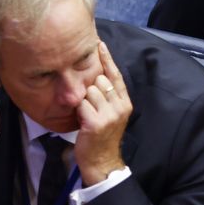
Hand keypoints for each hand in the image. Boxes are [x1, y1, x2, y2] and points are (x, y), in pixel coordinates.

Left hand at [74, 41, 132, 186]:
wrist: (102, 160)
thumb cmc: (102, 135)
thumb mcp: (111, 113)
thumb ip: (108, 95)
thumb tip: (97, 74)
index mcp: (124, 102)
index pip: (115, 75)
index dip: (107, 59)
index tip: (99, 44)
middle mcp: (120, 106)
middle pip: (98, 81)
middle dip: (90, 88)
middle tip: (90, 105)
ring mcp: (109, 115)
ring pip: (88, 91)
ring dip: (83, 101)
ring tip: (87, 115)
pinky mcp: (96, 123)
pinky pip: (81, 105)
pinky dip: (78, 111)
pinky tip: (83, 122)